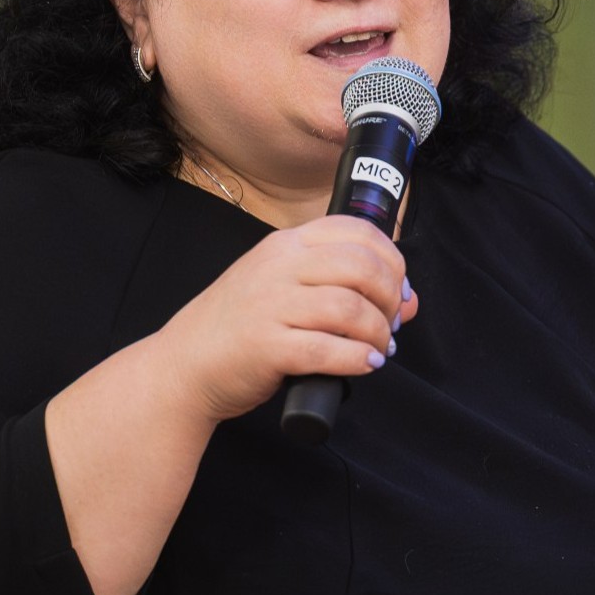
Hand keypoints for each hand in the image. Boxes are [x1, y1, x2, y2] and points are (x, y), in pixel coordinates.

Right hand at [155, 214, 417, 422]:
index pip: (357, 230)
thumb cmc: (240, 326)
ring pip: (350, 309)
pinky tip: (366, 365)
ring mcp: (271, 305)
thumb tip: (409, 303)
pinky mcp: (267, 346)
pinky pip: (328, 349)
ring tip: (379, 349)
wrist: (185, 364)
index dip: (392, 259)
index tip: (399, 290)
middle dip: (391, 298)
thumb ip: (339, 287)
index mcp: (286, 244)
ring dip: (378, 333)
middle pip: (362, 267)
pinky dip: (358, 359)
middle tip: (391, 324)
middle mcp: (279, 266)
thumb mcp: (285, 289)